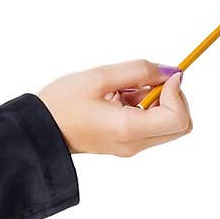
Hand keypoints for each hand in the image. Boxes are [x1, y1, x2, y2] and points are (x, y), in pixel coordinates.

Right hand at [35, 59, 192, 156]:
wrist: (39, 130)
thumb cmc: (61, 103)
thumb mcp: (100, 76)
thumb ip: (139, 71)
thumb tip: (171, 72)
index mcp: (128, 129)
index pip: (178, 118)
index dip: (177, 93)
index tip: (163, 76)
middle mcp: (134, 144)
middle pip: (180, 125)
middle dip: (173, 98)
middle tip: (148, 80)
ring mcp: (130, 147)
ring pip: (167, 125)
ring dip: (157, 101)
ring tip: (124, 88)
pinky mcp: (125, 144)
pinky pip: (150, 126)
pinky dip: (145, 107)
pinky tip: (119, 96)